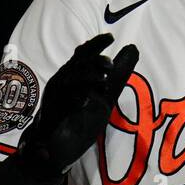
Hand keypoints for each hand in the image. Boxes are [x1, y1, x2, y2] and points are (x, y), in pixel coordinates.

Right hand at [14, 34, 138, 178]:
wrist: (53, 146)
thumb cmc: (77, 116)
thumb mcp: (103, 95)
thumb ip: (117, 75)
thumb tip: (133, 48)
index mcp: (73, 75)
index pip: (83, 55)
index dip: (95, 45)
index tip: (110, 38)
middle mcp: (62, 83)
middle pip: (76, 65)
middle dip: (93, 62)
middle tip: (110, 65)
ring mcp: (54, 99)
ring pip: (69, 81)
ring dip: (86, 78)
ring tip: (103, 80)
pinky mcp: (51, 117)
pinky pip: (61, 106)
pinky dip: (73, 101)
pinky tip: (86, 100)